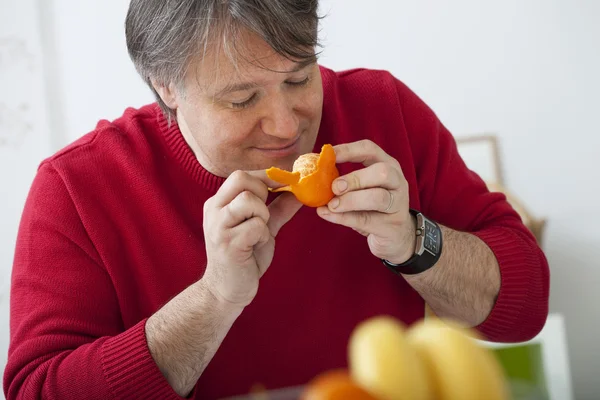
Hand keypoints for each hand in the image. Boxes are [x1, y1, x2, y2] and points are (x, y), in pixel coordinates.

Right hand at [202, 170, 301, 306]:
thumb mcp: (263, 227)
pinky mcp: (227, 243)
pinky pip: (255, 225)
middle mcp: (214, 210)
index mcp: (219, 203)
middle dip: (263, 192)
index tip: (284, 184)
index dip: (266, 177)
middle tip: (264, 214)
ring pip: (248, 200)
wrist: (226, 291)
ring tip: (258, 232)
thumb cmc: (244, 257)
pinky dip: (262, 235)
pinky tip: (254, 247)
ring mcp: (218, 226)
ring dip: (262, 215)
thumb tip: (299, 190)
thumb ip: (279, 208)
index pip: (241, 175)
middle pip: (241, 179)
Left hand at [316, 140, 415, 263]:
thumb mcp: (361, 190)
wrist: (396, 237)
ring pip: (379, 197)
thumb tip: (312, 177)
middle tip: (334, 187)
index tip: (327, 155)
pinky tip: (328, 215)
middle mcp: (397, 181)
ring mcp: (398, 204)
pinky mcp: (392, 226)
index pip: (369, 149)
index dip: (348, 150)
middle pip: (381, 172)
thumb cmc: (373, 208)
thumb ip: (342, 182)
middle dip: (355, 178)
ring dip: (351, 200)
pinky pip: (367, 220)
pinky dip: (345, 217)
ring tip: (332, 205)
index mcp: (387, 165)